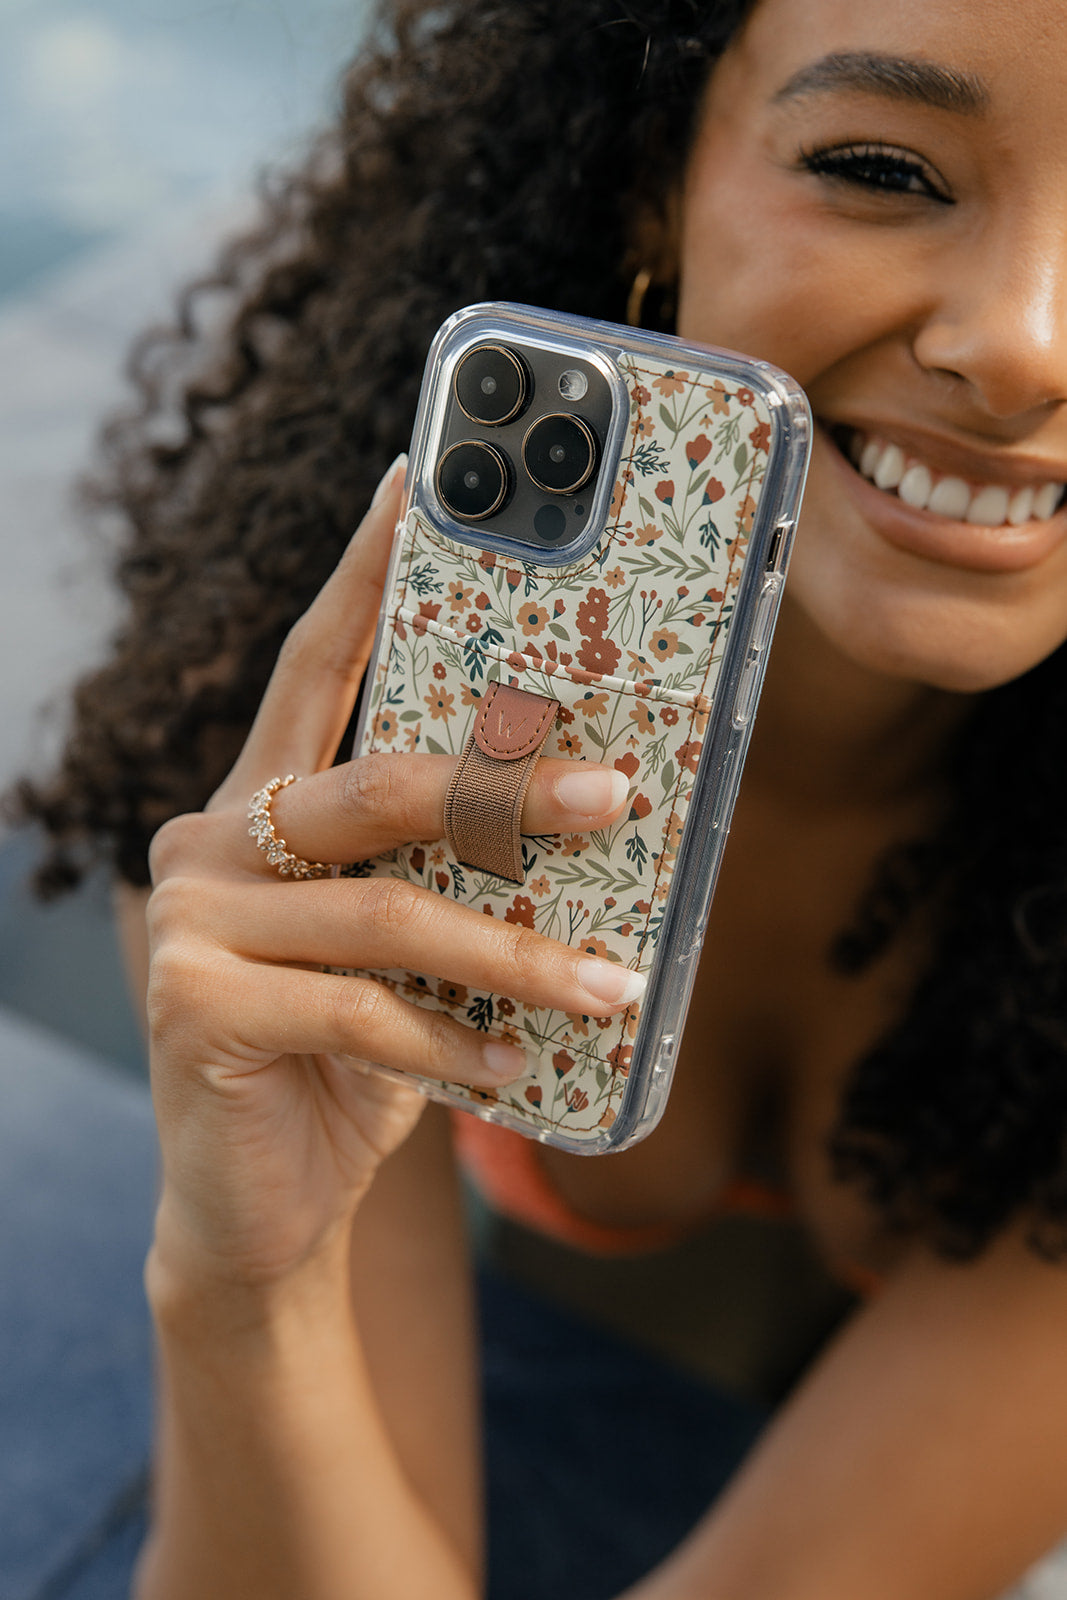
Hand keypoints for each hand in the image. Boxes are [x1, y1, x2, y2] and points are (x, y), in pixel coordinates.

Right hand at [144, 457, 632, 1295]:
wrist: (260, 1205)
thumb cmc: (354, 1059)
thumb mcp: (413, 951)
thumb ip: (458, 879)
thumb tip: (596, 808)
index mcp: (264, 804)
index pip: (318, 665)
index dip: (366, 571)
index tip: (418, 480)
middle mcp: (210, 841)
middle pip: (375, 782)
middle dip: (506, 789)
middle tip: (617, 795)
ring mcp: (190, 920)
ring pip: (388, 912)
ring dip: (517, 954)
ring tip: (613, 986)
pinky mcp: (192, 1005)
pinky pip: (361, 1014)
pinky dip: (454, 1044)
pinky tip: (516, 1068)